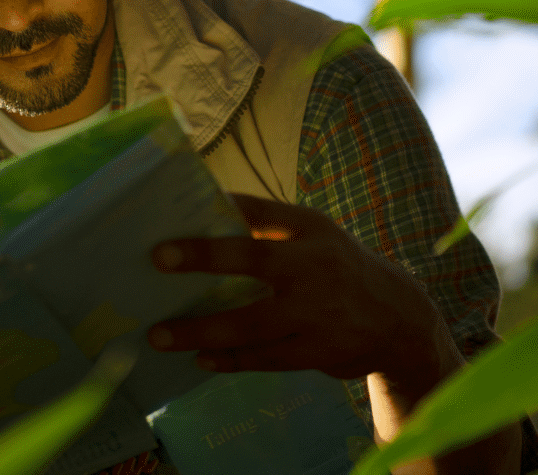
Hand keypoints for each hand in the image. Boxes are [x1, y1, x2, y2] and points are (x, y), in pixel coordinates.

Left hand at [147, 193, 446, 382]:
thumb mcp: (312, 234)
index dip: (219, 207)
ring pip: (251, 322)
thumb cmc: (334, 264)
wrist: (401, 316)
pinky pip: (266, 358)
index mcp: (308, 228)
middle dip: (204, 256)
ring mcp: (317, 311)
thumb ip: (265, 224)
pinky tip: (200, 359)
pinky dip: (230, 360)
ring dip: (202, 329)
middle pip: (253, 257)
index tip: (185, 199)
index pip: (259, 210)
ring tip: (159, 335)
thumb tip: (203, 212)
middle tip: (157, 258)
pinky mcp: (319, 351)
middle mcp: (314, 264)